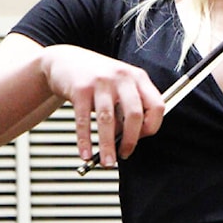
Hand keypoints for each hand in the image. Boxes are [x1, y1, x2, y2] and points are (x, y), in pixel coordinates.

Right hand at [39, 45, 164, 166]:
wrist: (66, 60)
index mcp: (138, 77)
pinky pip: (84, 120)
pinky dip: (85, 141)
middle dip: (131, 140)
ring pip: (108, 120)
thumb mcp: (120, 85)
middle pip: (135, 114)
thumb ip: (128, 107)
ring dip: (108, 146)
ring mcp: (101, 82)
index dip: (152, 126)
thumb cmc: (98, 77)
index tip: (142, 139)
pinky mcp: (80, 89)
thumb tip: (130, 139)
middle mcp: (122, 77)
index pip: (156, 105)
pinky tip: (86, 153)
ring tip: (107, 162)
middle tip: (125, 154)